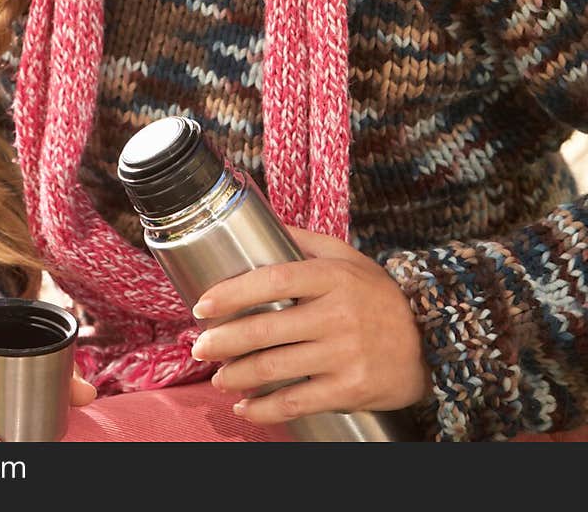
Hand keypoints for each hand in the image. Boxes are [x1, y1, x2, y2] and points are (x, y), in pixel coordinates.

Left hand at [189, 228, 431, 426]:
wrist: (431, 343)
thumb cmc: (380, 298)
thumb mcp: (350, 259)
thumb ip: (307, 242)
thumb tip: (264, 222)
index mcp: (332, 277)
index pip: (272, 279)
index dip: (233, 292)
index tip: (203, 304)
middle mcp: (336, 314)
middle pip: (265, 328)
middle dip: (223, 340)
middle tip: (199, 346)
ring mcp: (343, 354)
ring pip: (275, 367)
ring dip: (237, 375)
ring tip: (218, 378)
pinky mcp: (349, 389)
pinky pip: (296, 401)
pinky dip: (264, 408)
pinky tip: (245, 407)